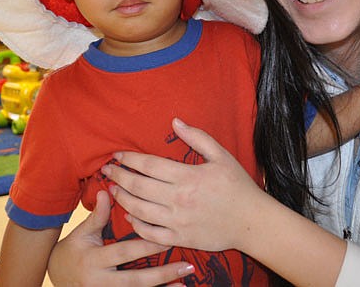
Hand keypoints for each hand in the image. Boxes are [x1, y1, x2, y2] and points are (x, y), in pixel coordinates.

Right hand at [47, 190, 194, 286]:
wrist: (57, 278)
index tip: (168, 240)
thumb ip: (96, 216)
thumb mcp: (81, 234)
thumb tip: (106, 191)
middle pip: (134, 279)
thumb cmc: (72, 251)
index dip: (145, 247)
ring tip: (184, 280)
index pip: (122, 253)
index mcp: (94, 260)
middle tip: (185, 264)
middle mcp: (100, 281)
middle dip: (160, 273)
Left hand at [103, 118, 265, 252]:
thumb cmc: (238, 186)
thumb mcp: (222, 156)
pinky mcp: (180, 238)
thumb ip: (197, 138)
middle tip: (107, 170)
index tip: (117, 155)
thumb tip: (175, 121)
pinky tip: (129, 215)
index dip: (130, 159)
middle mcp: (179, 199)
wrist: (251, 221)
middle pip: (139, 186)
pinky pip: (150, 233)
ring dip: (122, 199)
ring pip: (139, 210)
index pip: (150, 165)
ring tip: (114, 189)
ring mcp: (178, 221)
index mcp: (188, 177)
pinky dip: (136, 224)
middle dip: (119, 176)